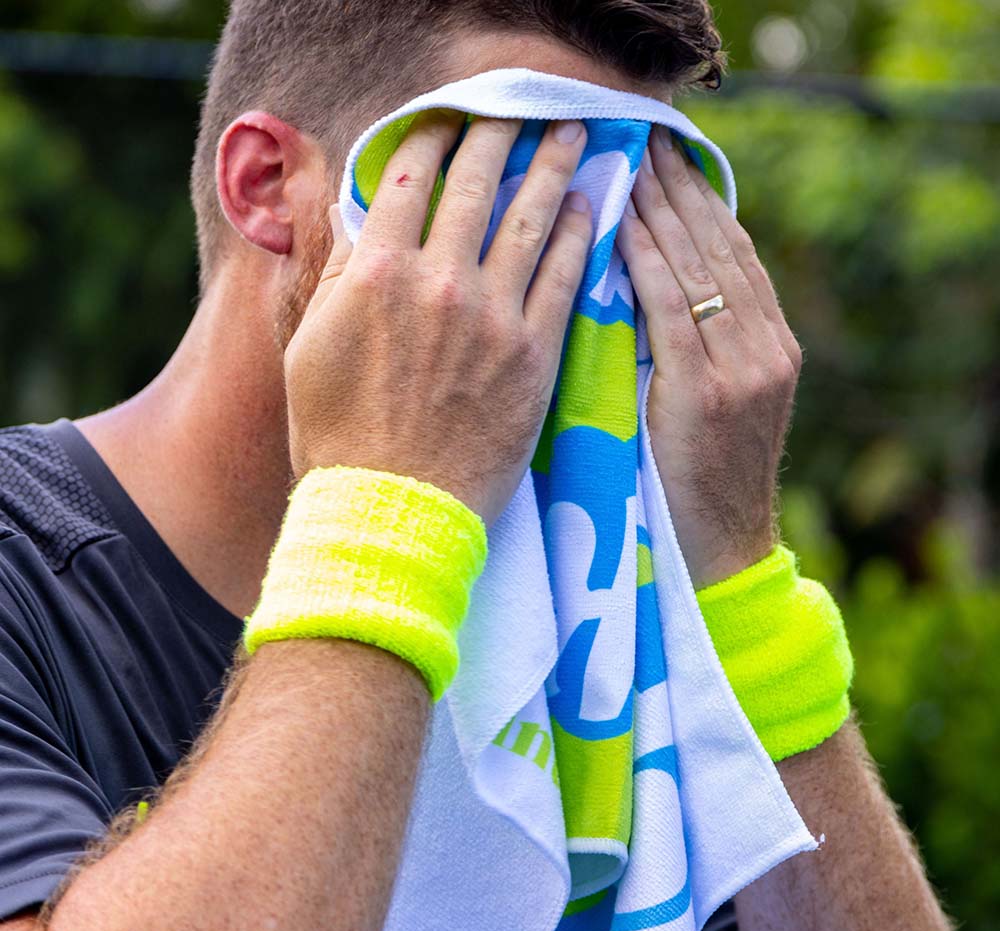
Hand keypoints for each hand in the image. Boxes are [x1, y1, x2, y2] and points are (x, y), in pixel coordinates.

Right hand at [283, 111, 591, 524]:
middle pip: (476, 184)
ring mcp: (492, 316)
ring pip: (529, 220)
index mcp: (376, 271)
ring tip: (573, 135)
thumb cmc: (339, 437)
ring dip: (552, 169)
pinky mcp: (534, 354)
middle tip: (524, 111)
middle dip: (502, 134)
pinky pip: (562, 278)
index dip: (433, 137)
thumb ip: (336, 274)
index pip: (409, 178)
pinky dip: (577, 236)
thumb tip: (352, 215)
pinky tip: (589, 209)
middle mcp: (438, 280)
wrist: (393, 509)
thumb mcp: (309, 348)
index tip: (450, 119)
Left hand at [616, 123, 802, 589]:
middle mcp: (766, 346)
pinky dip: (645, 261)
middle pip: (718, 247)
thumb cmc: (701, 482)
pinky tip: (621, 223)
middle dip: (676, 189)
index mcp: (773, 345)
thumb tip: (651, 289)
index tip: (666, 157)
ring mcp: (742, 367)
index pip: (734, 252)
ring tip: (626, 162)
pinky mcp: (707, 391)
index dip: (700, 200)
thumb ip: (701, 348)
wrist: (722, 549)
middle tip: (641, 137)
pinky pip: (671, 309)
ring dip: (657, 209)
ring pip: (696, 267)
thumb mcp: (715, 406)